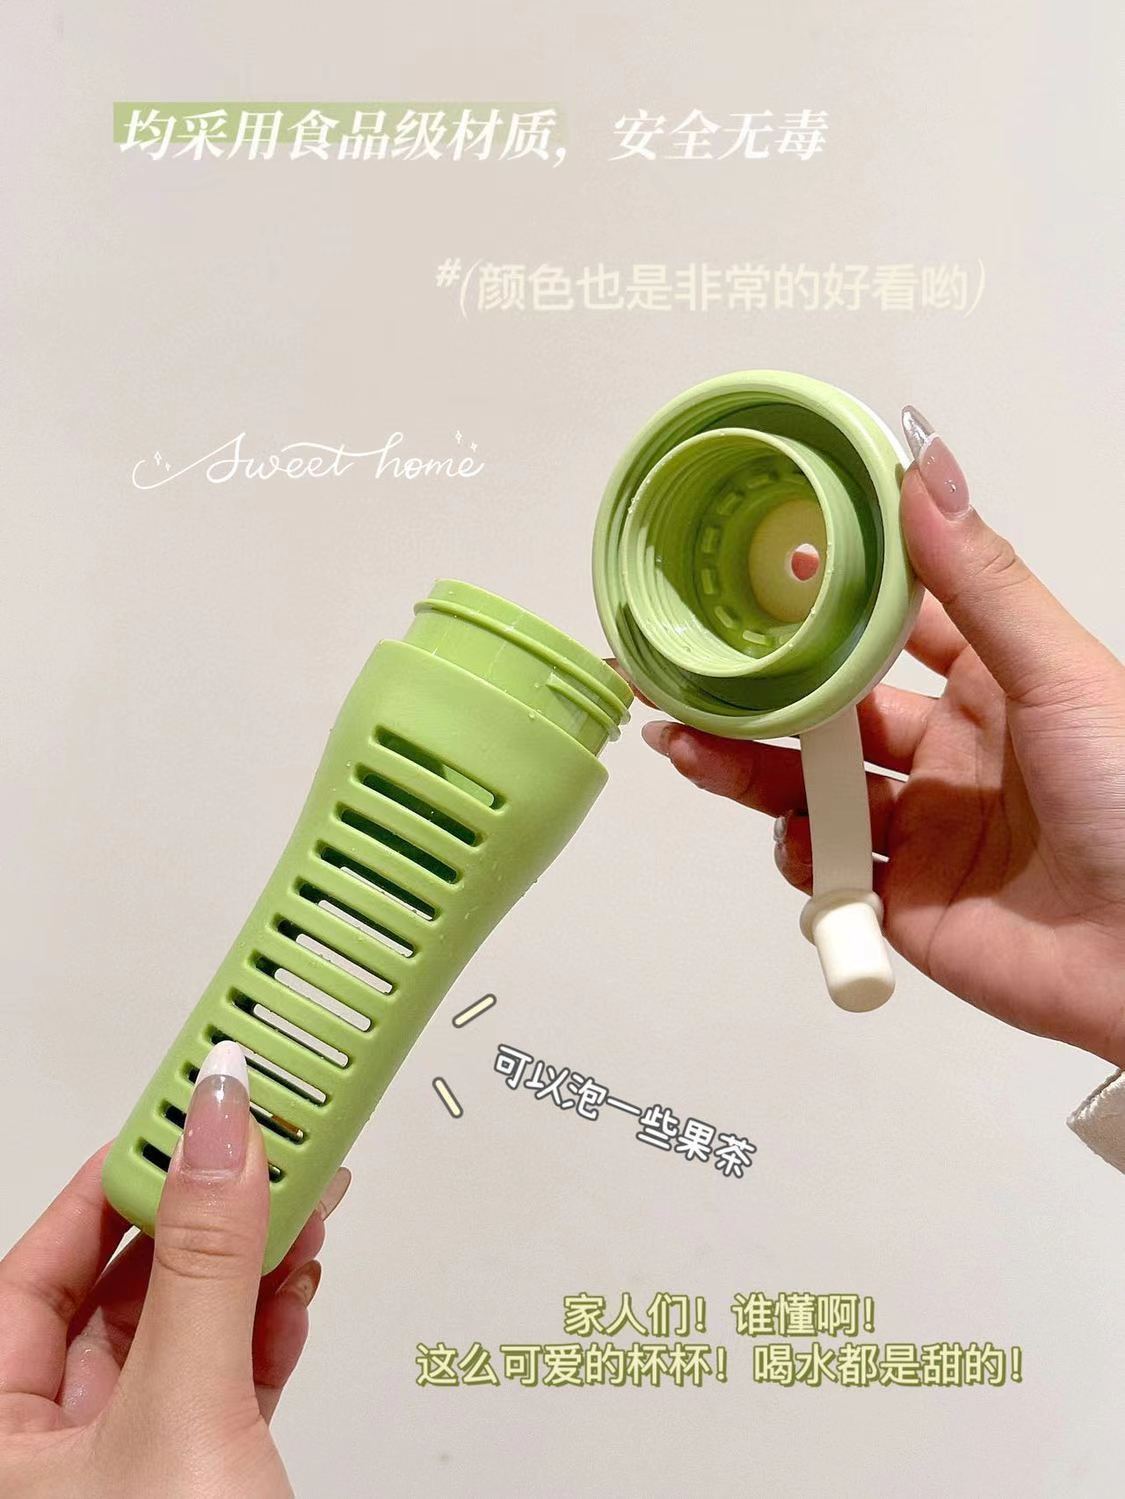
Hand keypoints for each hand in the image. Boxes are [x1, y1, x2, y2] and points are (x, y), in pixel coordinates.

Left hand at [0, 1042, 350, 1498]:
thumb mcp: (183, 1410)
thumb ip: (207, 1265)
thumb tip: (220, 1131)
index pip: (48, 1259)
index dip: (124, 1176)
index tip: (195, 1108)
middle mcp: (48, 1444)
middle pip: (125, 1286)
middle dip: (207, 1213)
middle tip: (262, 1139)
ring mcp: (125, 1464)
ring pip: (186, 1325)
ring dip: (252, 1261)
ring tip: (301, 1199)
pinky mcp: (199, 1478)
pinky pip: (225, 1372)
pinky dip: (268, 1323)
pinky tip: (297, 1283)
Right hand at [642, 407, 1124, 1065]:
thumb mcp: (1060, 674)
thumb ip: (980, 581)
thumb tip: (924, 465)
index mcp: (993, 687)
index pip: (897, 627)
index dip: (833, 599)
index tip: (769, 566)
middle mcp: (950, 755)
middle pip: (832, 713)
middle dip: (759, 695)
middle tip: (685, 673)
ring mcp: (924, 832)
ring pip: (812, 791)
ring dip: (748, 769)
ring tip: (686, 747)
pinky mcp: (906, 907)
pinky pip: (830, 876)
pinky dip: (801, 857)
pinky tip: (799, 841)